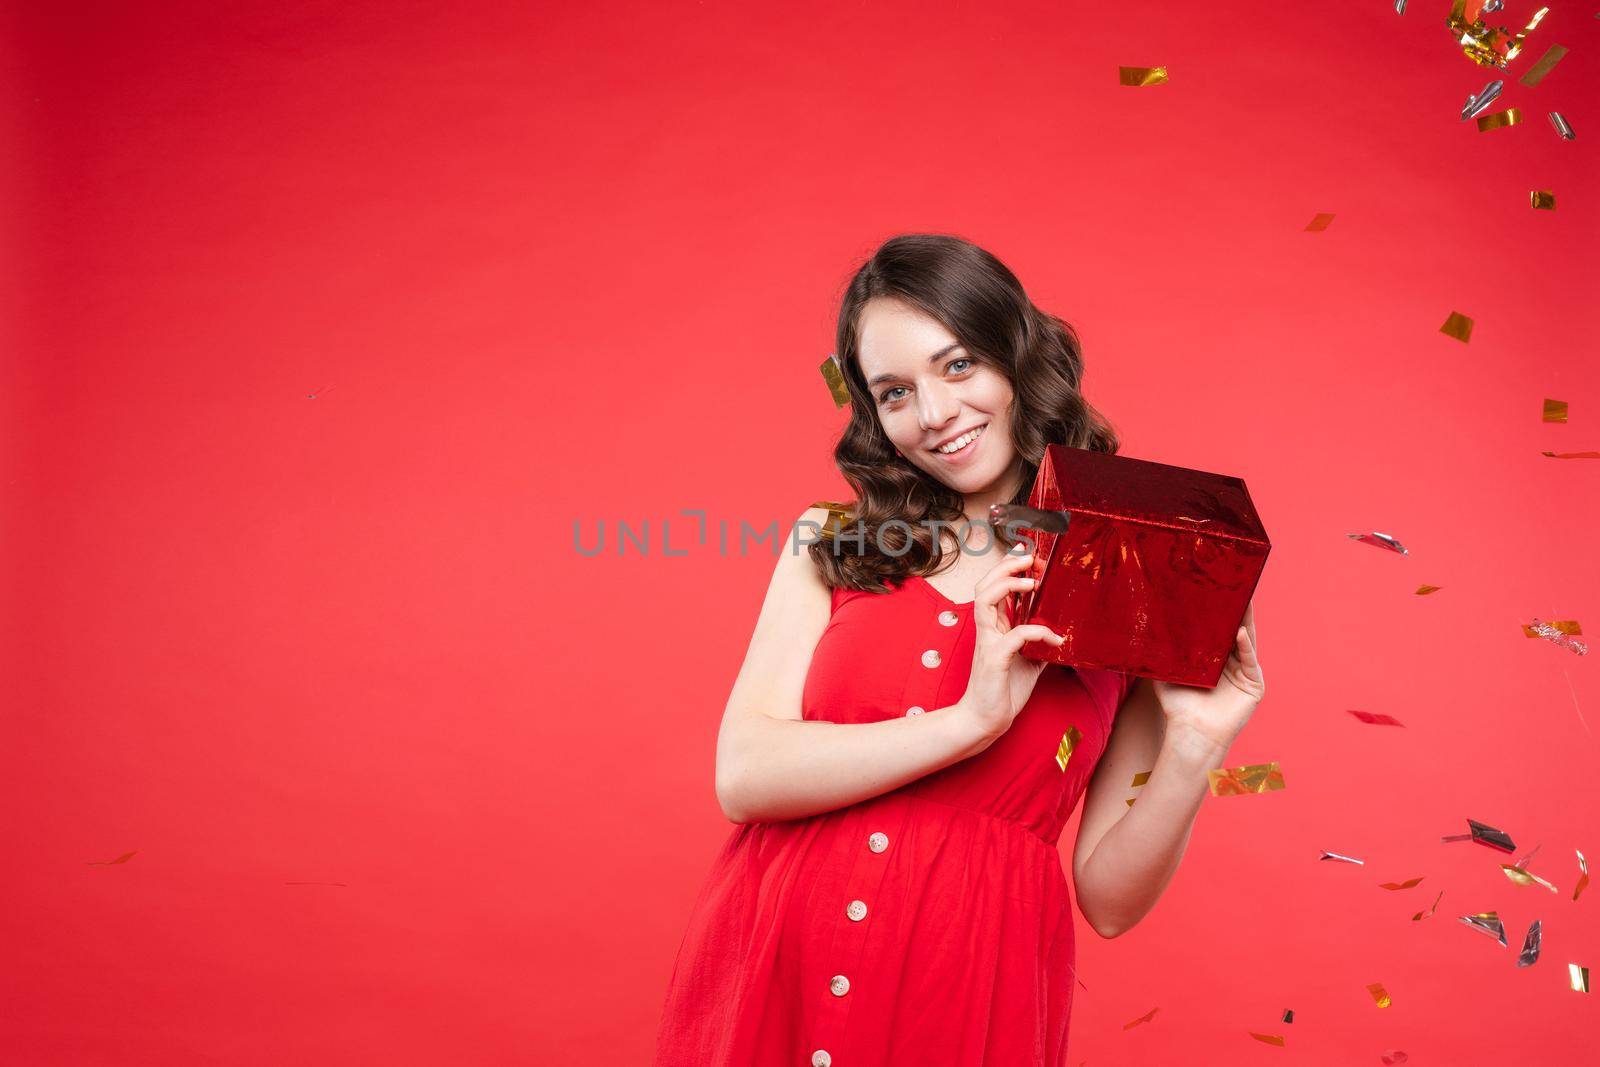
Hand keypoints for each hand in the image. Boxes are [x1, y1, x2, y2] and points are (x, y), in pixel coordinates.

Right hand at [956, 546, 1065, 746]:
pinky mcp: (995, 658)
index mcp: (993, 627)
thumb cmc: (1003, 691)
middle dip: (1006, 566)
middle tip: (1029, 557)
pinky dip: (1038, 631)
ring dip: (1009, 585)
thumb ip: (1039, 645)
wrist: (985, 719)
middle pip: (985, 585)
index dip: (1007, 567)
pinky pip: (1016, 635)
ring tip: (1031, 582)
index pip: (993, 588)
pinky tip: (1056, 639)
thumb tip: (1062, 635)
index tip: (1026, 554)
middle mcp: (987, 630)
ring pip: (986, 599)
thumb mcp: (1028, 662)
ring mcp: (988, 642)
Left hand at [1151, 599, 1263, 752]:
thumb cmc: (1178, 706)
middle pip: (1236, 630)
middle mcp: (1232, 663)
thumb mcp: (1167, 672)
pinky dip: (1245, 645)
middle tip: (1237, 585)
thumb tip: (1143, 628)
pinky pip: (1250, 660)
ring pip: (1247, 640)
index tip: (1217, 588)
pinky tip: (1239, 632)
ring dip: (1245, 620)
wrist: (1191, 732)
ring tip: (1243, 599)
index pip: (1219, 629)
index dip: (1219, 611)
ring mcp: (1246, 673)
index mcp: (1215, 659)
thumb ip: (1162, 653)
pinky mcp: (1254, 684)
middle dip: (1237, 609)